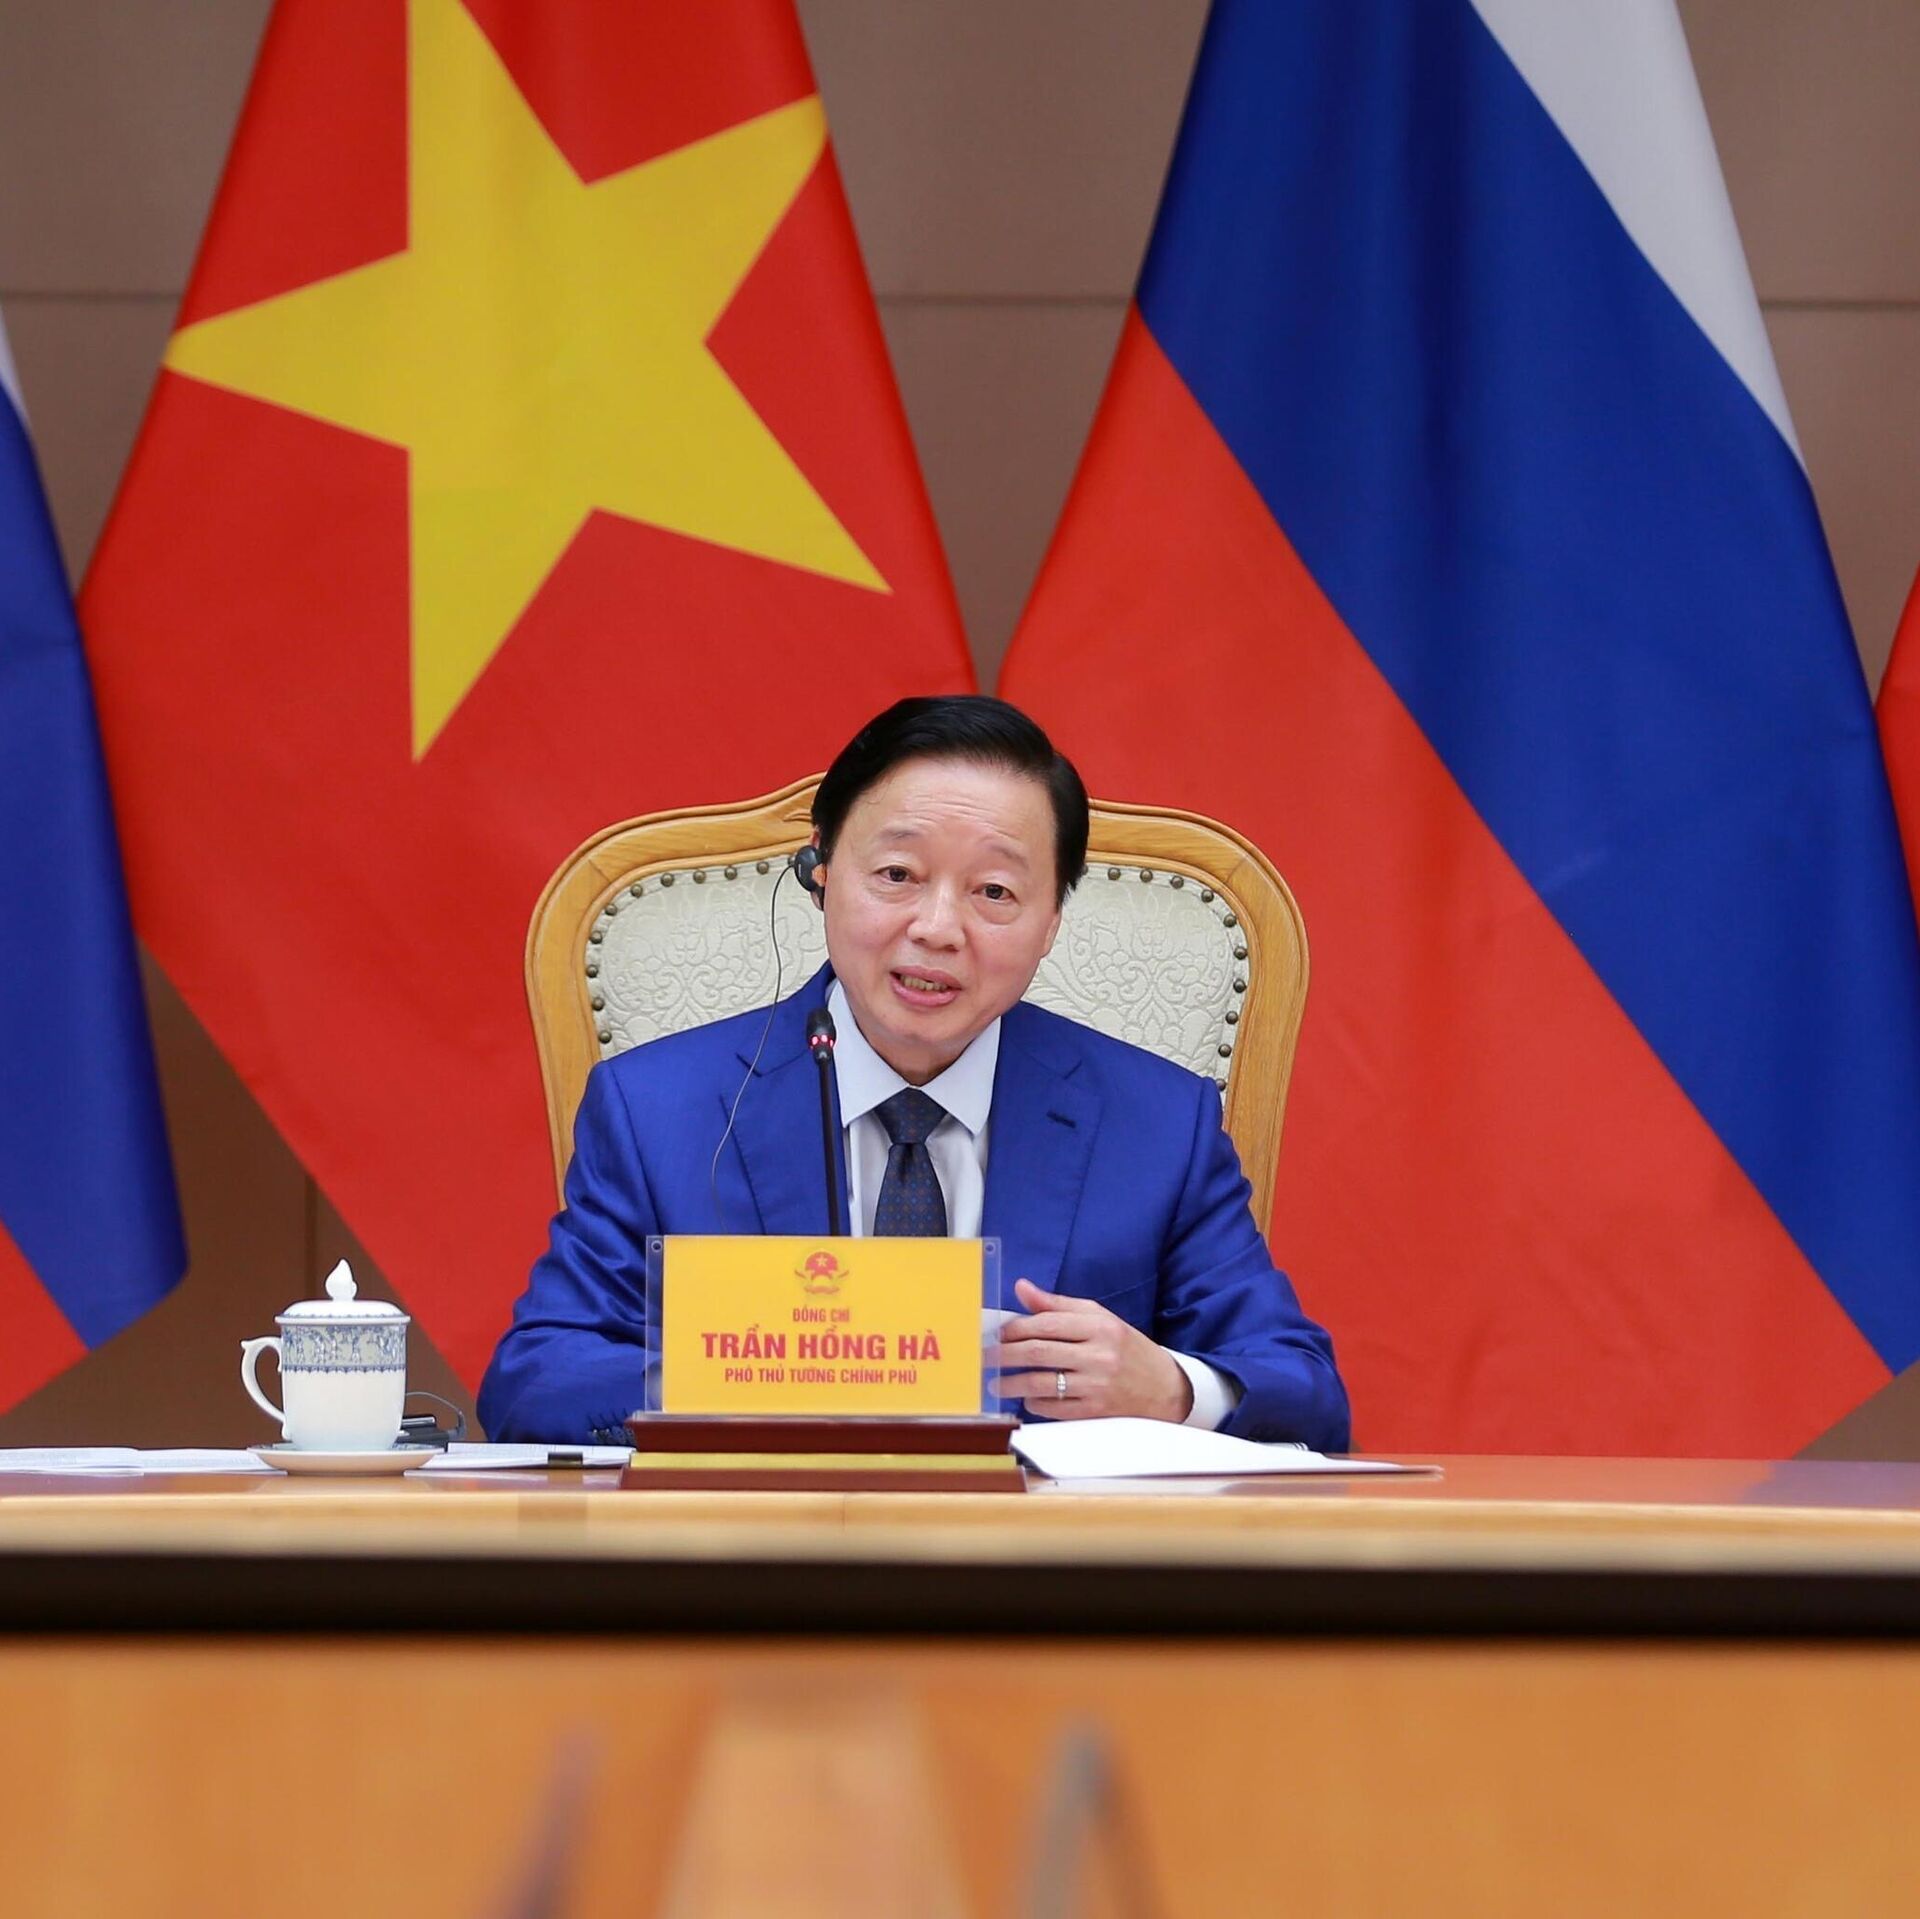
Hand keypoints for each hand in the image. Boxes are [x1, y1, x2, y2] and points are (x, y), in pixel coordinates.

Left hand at [988, 1278, 1193, 1422]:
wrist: (1166, 1389)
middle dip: (1004, 1355)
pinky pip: (1054, 1408)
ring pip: (1041, 1383)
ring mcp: (1096, 1386)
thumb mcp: (1100, 1318)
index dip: (1016, 1328)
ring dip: (1011, 1383)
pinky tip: (1026, 1399)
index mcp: (1100, 1326)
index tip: (998, 1332)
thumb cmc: (1128, 1348)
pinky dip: (1035, 1404)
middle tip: (984, 1358)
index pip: (1047, 1324)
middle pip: (1038, 1353)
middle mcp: (1098, 1355)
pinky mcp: (1095, 1412)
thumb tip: (1021, 1288)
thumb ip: (1058, 1304)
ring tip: (994, 1383)